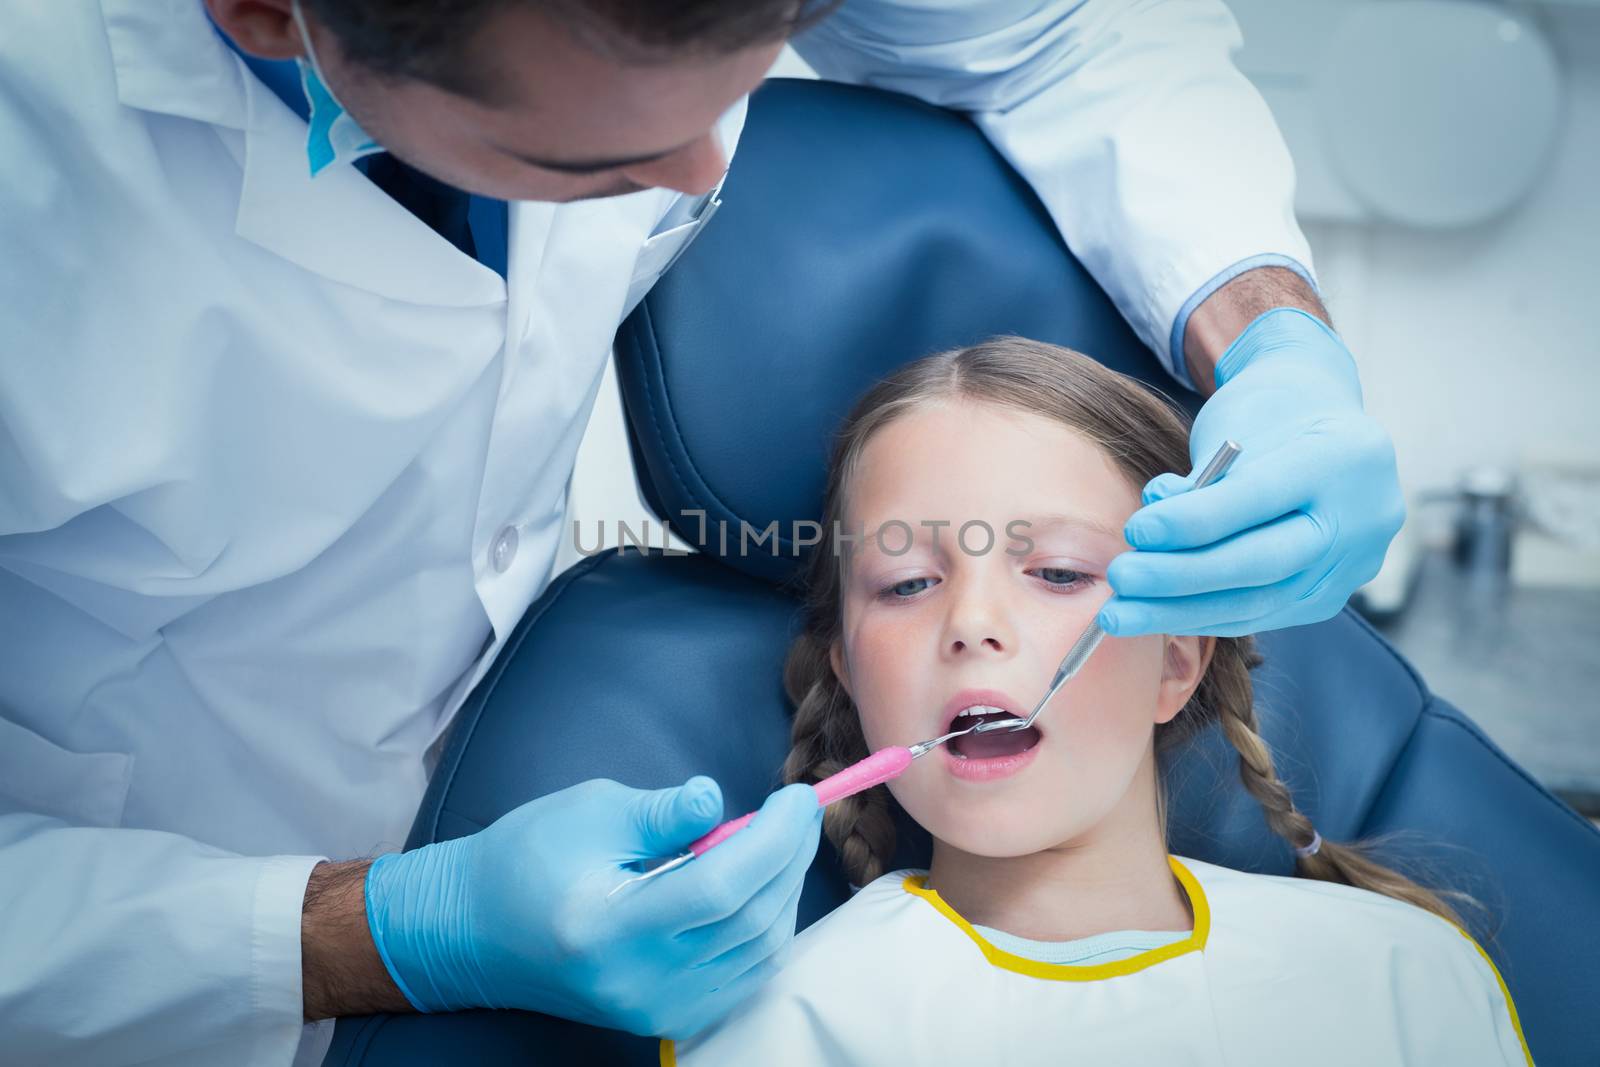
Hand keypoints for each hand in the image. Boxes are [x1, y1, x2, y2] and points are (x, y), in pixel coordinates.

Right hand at [363, 776, 821, 1038]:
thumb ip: (662, 812)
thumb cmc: (527, 859)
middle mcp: (638, 981)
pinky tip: (765, 885)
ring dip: (785, 891)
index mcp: (609, 926)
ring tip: (784, 840)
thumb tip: (720, 799)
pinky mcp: (666, 1018)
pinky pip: (744, 975)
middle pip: (747, 920)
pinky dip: (768, 927)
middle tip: (801, 810)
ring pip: (757, 951)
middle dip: (788, 857)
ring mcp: (655, 1009)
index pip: (719, 886)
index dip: (772, 838)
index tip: (797, 796)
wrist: (477, 932)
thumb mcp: (589, 812)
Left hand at [1101, 307, 1403, 636]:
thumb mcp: (1235, 426)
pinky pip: (1259, 613)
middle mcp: (1359, 518)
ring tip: (1120, 613)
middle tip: (1121, 579)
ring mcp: (1351, 565)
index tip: (1138, 530)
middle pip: (1263, 563)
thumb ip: (1198, 482)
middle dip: (1182, 576)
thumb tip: (1149, 533)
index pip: (1258, 499)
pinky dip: (1202, 616)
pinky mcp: (1328, 597)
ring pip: (1258, 602)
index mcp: (1342, 457)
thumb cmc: (1268, 418)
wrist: (1324, 423)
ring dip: (1179, 611)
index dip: (1194, 521)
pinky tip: (1154, 614)